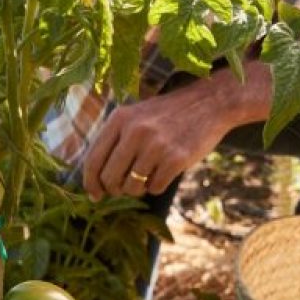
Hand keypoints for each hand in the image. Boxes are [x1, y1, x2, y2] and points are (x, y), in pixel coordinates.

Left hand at [80, 80, 239, 200]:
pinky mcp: (176, 158)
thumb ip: (115, 141)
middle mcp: (134, 131)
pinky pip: (154, 188)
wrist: (208, 103)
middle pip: (110, 178)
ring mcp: (156, 145)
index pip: (93, 160)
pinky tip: (165, 171)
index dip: (91, 183)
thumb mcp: (136, 116)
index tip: (95, 195)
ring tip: (148, 175)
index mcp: (119, 118)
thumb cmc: (168, 114)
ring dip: (138, 188)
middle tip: (124, 188)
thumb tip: (96, 182)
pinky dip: (157, 186)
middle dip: (115, 189)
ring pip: (132, 187)